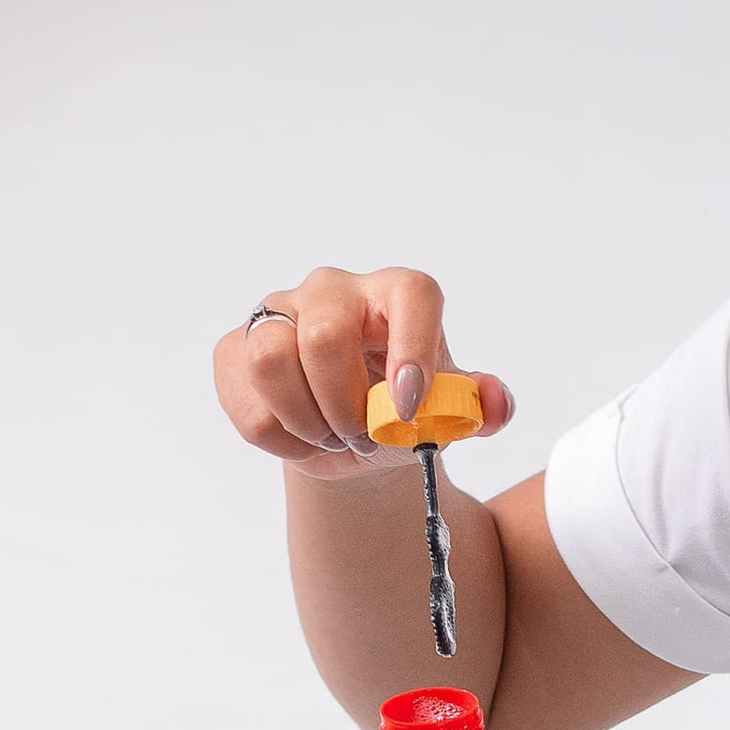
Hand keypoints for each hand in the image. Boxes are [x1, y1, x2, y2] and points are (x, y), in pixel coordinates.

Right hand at [214, 264, 514, 477]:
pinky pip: (247, 402)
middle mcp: (333, 290)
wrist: (349, 435)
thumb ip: (479, 407)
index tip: (409, 407)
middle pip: (325, 333)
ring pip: (270, 360)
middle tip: (362, 438)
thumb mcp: (446, 413)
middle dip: (345, 405)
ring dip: (308, 421)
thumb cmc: (401, 410)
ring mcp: (278, 314)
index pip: (411, 295)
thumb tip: (495, 402)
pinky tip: (302, 438)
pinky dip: (280, 439)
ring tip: (332, 437)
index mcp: (394, 295)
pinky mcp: (234, 349)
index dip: (413, 349)